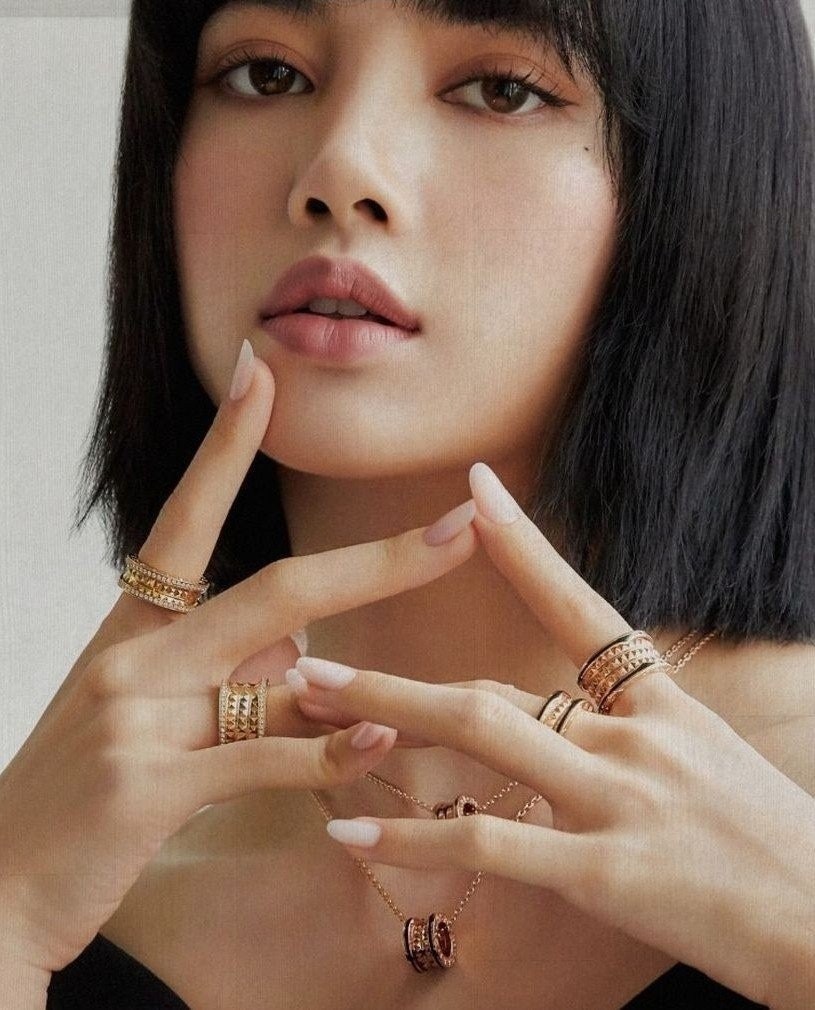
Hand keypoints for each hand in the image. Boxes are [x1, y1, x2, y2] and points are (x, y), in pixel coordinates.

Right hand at [0, 352, 477, 979]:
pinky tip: (380, 741)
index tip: (261, 373)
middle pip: (278, 591)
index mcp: (133, 630)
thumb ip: (228, 676)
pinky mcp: (146, 787)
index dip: (225, 443)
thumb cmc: (83, 795)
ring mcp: (137, 718)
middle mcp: (135, 658)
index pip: (186, 516)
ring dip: (371, 690)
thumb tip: (311, 656)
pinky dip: (328, 755)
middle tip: (461, 525)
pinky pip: (261, 760)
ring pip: (281, 680)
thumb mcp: (147, 714)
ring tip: (444, 699)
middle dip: (379, 561)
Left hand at [290, 463, 814, 1007]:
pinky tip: (350, 834)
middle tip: (313, 652)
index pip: (580, 607)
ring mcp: (617, 799)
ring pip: (483, 734)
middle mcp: (633, 737)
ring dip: (387, 716)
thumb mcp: (708, 760)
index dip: (526, 547)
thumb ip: (634, 733)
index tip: (475, 490)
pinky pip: (490, 842)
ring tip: (313, 705)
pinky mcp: (606, 872)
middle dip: (397, 674)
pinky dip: (414, 839)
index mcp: (661, 705)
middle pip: (494, 682)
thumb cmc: (774, 844)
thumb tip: (578, 718)